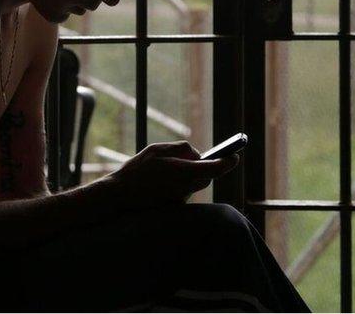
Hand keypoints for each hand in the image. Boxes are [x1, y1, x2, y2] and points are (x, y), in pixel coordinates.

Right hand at [105, 141, 239, 209]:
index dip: (228, 161)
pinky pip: (184, 191)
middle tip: (195, 158)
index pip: (215, 168)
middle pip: (207, 176)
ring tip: (168, 169)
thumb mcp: (157, 150)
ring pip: (196, 184)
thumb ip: (181, 148)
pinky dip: (179, 184)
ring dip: (190, 175)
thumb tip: (197, 153)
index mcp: (184, 171)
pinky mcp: (175, 206)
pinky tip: (161, 182)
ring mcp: (181, 199)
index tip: (234, 156)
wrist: (120, 196)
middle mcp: (186, 187)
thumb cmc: (137, 170)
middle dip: (204, 167)